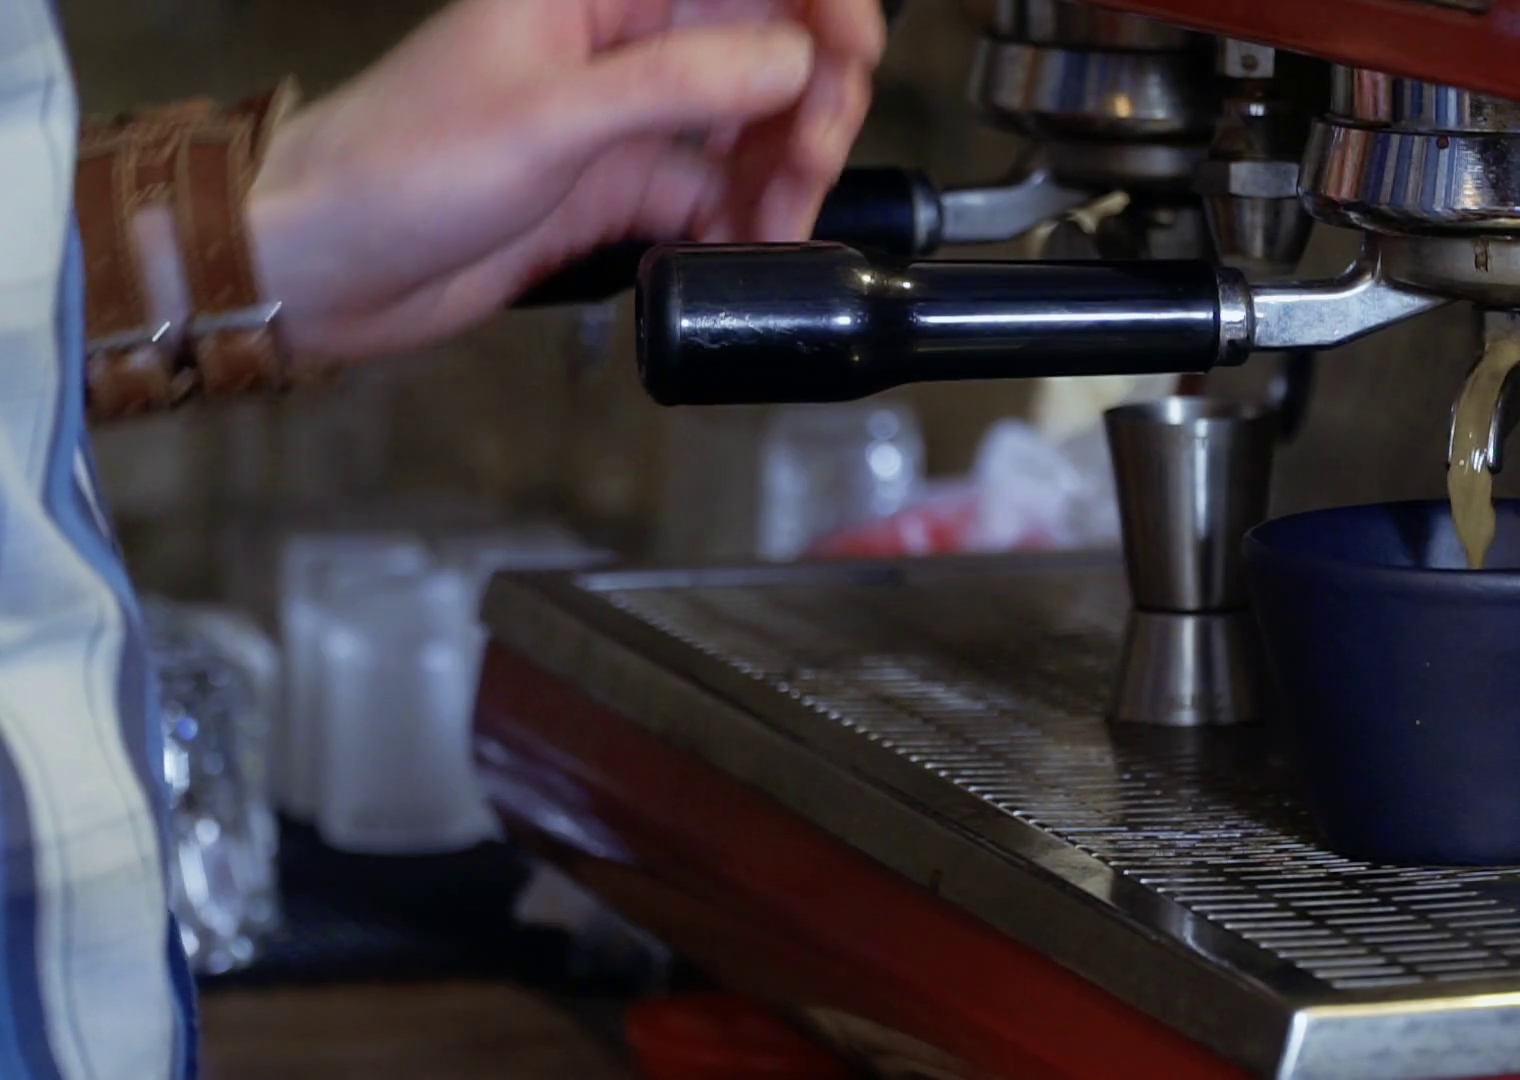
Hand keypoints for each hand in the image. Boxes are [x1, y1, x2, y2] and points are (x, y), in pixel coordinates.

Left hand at [246, 0, 883, 358]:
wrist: (322, 267)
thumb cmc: (400, 168)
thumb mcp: (549, 120)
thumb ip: (677, 87)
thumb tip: (792, 62)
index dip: (814, 3)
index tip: (845, 60)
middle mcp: (621, 43)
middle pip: (762, 46)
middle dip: (807, 101)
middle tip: (807, 165)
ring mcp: (622, 118)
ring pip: (746, 127)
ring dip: (780, 174)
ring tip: (775, 228)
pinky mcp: (616, 188)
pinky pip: (710, 195)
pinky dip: (739, 225)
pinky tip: (741, 253)